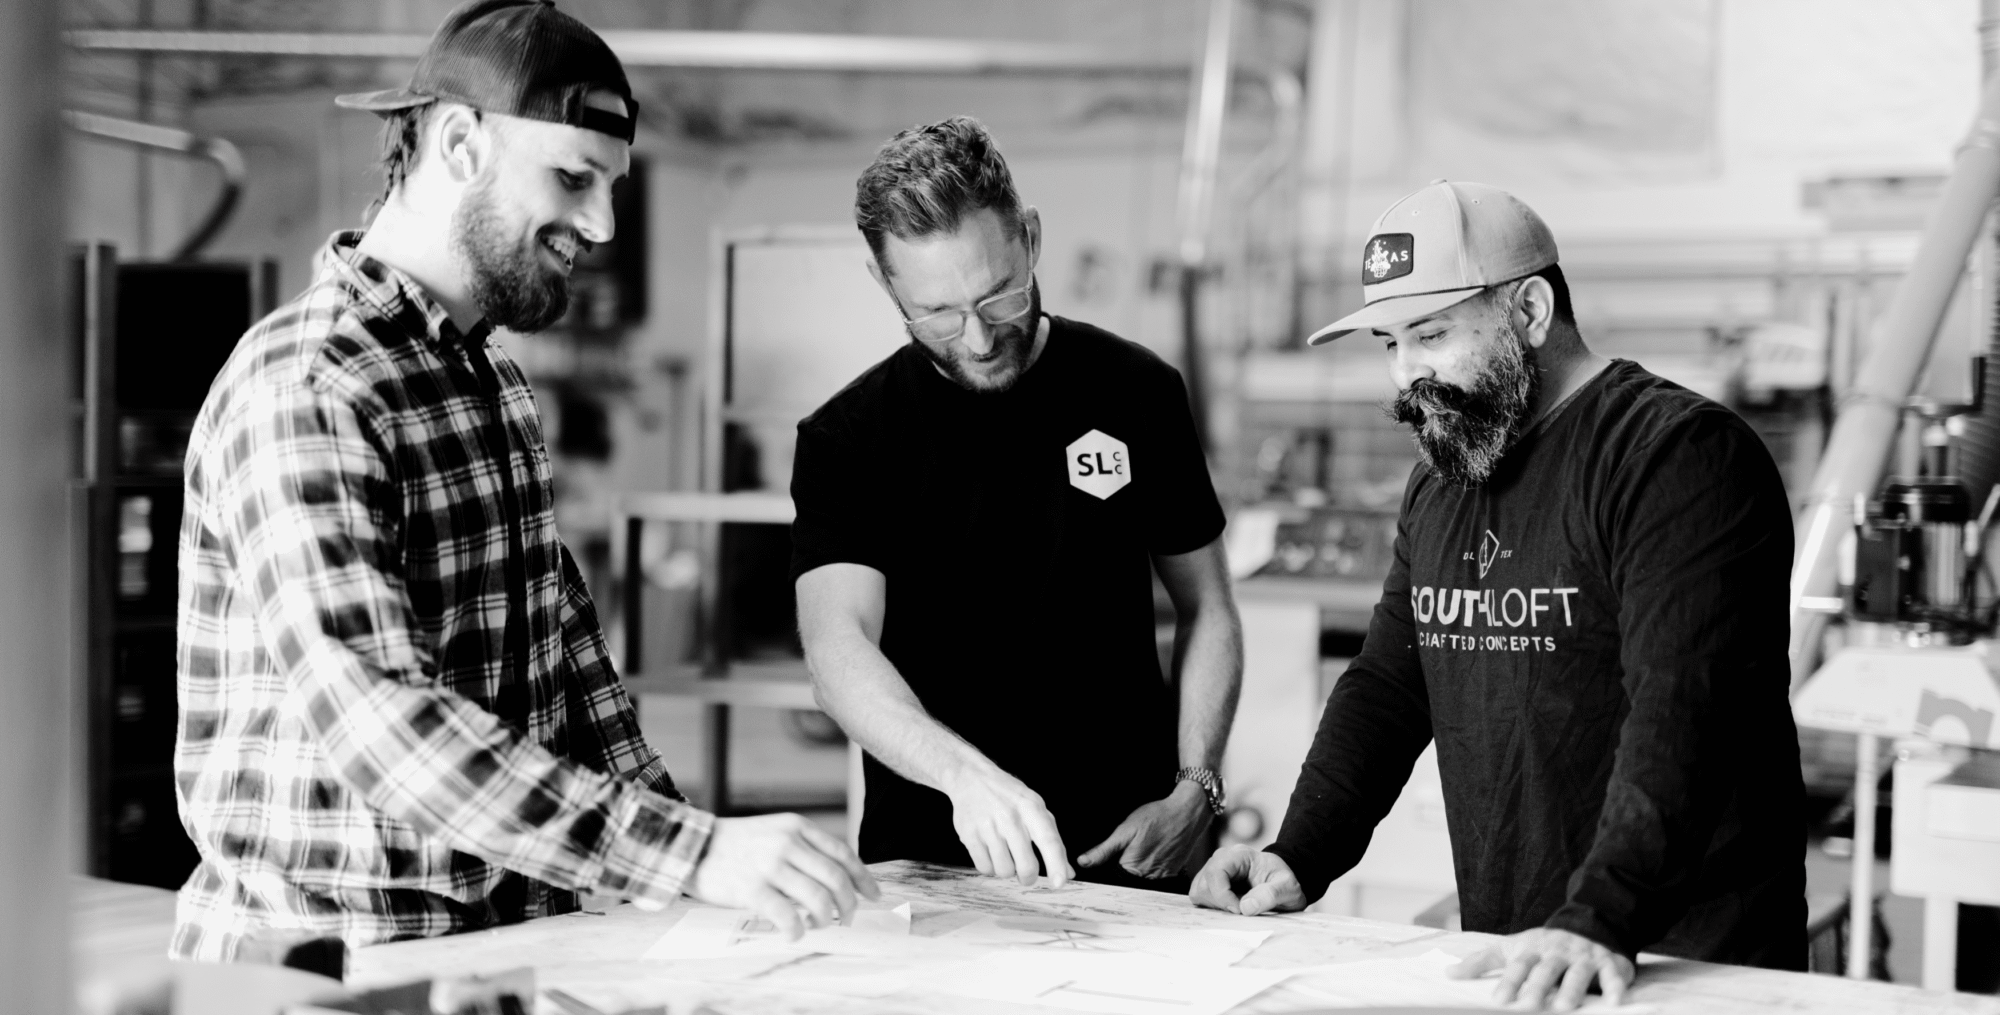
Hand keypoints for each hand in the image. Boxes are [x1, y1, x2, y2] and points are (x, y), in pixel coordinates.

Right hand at [680, 813, 880, 939]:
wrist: (691, 846)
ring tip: (818, 926)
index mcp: (796, 826)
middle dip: (849, 904)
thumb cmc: (736, 844)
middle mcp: (787, 843)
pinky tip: (793, 934)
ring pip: (817, 898)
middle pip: (836, 878)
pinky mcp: (751, 888)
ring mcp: (769, 865)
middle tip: (848, 918)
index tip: (873, 895)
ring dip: (826, 919)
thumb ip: (803, 847)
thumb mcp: (775, 831)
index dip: (863, 877)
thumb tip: (837, 877)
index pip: (842, 853)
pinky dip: (796, 931)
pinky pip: (786, 916)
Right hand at [944, 763, 1073, 886]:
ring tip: (1004, 853)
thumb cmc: (1009, 796)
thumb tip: (1068, 872)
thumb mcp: (1035, 808)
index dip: (1056, 864)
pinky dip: (990, 867)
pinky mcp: (969, 835)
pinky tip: (991, 852)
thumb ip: (1052, 839)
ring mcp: (988, 827)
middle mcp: (1010, 817)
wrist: (972, 778)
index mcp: (1032, 808)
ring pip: (1004, 871)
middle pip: (1026, 865)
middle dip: (1028, 877)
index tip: (1059, 883)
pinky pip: (984, 868)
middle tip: (1026, 874)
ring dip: (1007, 870)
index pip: (1049, 840)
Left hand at [1078, 781, 1213, 879]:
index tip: (1108, 862)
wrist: (1188, 812)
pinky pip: (1156, 875)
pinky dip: (1152, 865)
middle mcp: (1148, 877)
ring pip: (1142, 878)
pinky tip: (1154, 850)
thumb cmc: (1157, 817)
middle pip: (1128, 880)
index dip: (1108, 869)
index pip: (1112, 879)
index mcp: (1133, 868)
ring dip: (1138, 867)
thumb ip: (1104, 850)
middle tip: (1131, 848)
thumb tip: (1083, 862)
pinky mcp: (1173, 872)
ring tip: (1144, 847)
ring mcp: (1162, 876)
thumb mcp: (1125, 830)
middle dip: (1123, 868)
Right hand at [1188, 843, 1305, 915]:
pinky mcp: (1209, 885)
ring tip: (1238, 907)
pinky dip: (1212, 908)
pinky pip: (1199, 898)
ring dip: (1216, 906)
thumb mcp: (1288, 888)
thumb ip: (1271, 894)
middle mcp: (1221, 859)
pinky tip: (1230, 908)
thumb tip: (1245, 907)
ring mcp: (1213, 871)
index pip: (1216, 871)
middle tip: (1243, 910)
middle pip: (1204, 883)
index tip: (1240, 910)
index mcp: (1239, 855)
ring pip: (1199, 892)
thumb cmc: (1284, 883)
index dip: (1223, 894)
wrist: (1282, 884)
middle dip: (1222, 903)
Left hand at [1447, 927, 1634, 1010]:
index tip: (1498, 1001)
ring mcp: (1585, 957)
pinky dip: (1615, 988)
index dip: (1509, 982)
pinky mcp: (1611, 963)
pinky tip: (1614, 1002)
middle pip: (1546, 969)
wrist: (1589, 924)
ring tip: (1563, 1008)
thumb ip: (1482, 962)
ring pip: (1578, 973)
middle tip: (1527, 1007)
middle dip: (1537, 987)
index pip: (1518, 966)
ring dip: (1571, 990)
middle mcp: (1558, 952)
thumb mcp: (1512, 948)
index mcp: (1533, 950)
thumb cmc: (1543, 946)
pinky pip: (1614, 975)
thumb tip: (1448, 973)